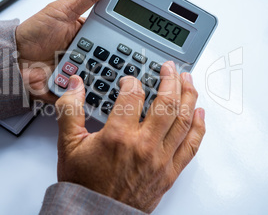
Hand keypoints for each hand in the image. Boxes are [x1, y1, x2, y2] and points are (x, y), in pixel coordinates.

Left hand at [15, 0, 113, 102]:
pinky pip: (86, 92)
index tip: (129, 39)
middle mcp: (86, 53)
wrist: (13, 60)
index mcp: (87, 33)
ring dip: (97, 76)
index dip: (121, 38)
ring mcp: (80, 71)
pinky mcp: (73, 88)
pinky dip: (87, 92)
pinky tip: (86, 87)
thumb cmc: (33, 34)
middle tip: (101, 58)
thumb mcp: (61, 10)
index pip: (111, 35)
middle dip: (110, 60)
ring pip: (100, 76)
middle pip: (109, 59)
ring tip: (87, 71)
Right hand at [55, 61, 205, 212]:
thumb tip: (75, 85)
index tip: (130, 79)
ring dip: (188, 96)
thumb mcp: (68, 144)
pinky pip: (191, 146)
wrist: (95, 214)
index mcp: (118, 135)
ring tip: (188, 81)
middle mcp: (144, 145)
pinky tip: (200, 114)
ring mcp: (160, 159)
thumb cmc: (84, 184)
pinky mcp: (170, 173)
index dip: (132, 81)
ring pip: (183, 120)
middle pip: (166, 102)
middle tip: (170, 68)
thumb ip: (70, 110)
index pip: (133, 95)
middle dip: (170, 79)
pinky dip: (199, 127)